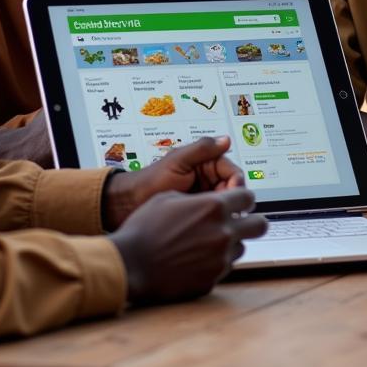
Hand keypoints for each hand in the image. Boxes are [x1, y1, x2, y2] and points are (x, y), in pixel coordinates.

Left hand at [102, 136, 243, 230]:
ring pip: (226, 205)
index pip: (233, 171)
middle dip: (232, 199)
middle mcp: (208, 179)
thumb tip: (225, 140)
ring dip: (225, 212)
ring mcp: (204, 197)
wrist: (130, 204)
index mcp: (206, 163)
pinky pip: (214, 217)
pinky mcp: (198, 213)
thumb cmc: (150, 180)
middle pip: (233, 190)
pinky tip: (213, 226)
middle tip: (226, 210)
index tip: (233, 191)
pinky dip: (216, 221)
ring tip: (218, 219)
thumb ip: (202, 149)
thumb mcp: (177, 161)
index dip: (236, 182)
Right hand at [109, 188, 267, 303]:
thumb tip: (211, 200)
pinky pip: (224, 267)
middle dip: (251, 221)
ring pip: (241, 247)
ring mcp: (219, 259)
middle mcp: (223, 233)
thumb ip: (199, 197)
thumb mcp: (169, 197)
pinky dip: (215, 262)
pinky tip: (195, 259)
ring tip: (206, 242)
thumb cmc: (144, 229)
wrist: (129, 265)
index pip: (249, 197)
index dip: (242, 198)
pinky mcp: (212, 280)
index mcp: (214, 208)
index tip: (237, 202)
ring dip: (230, 243)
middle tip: (239, 222)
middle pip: (260, 225)